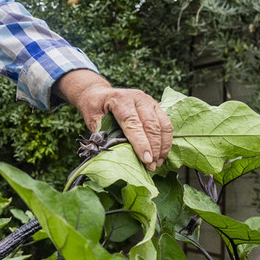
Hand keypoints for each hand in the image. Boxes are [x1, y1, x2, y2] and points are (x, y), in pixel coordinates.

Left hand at [54, 70, 172, 170]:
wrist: (99, 93)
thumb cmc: (94, 106)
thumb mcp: (92, 118)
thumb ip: (100, 133)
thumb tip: (110, 153)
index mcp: (121, 100)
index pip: (133, 123)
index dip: (141, 143)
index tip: (146, 159)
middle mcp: (138, 98)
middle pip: (151, 125)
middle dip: (154, 148)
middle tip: (151, 166)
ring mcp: (149, 101)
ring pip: (163, 125)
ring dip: (162, 147)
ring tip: (157, 164)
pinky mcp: (156, 107)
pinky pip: (167, 125)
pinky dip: (166, 142)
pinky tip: (161, 155)